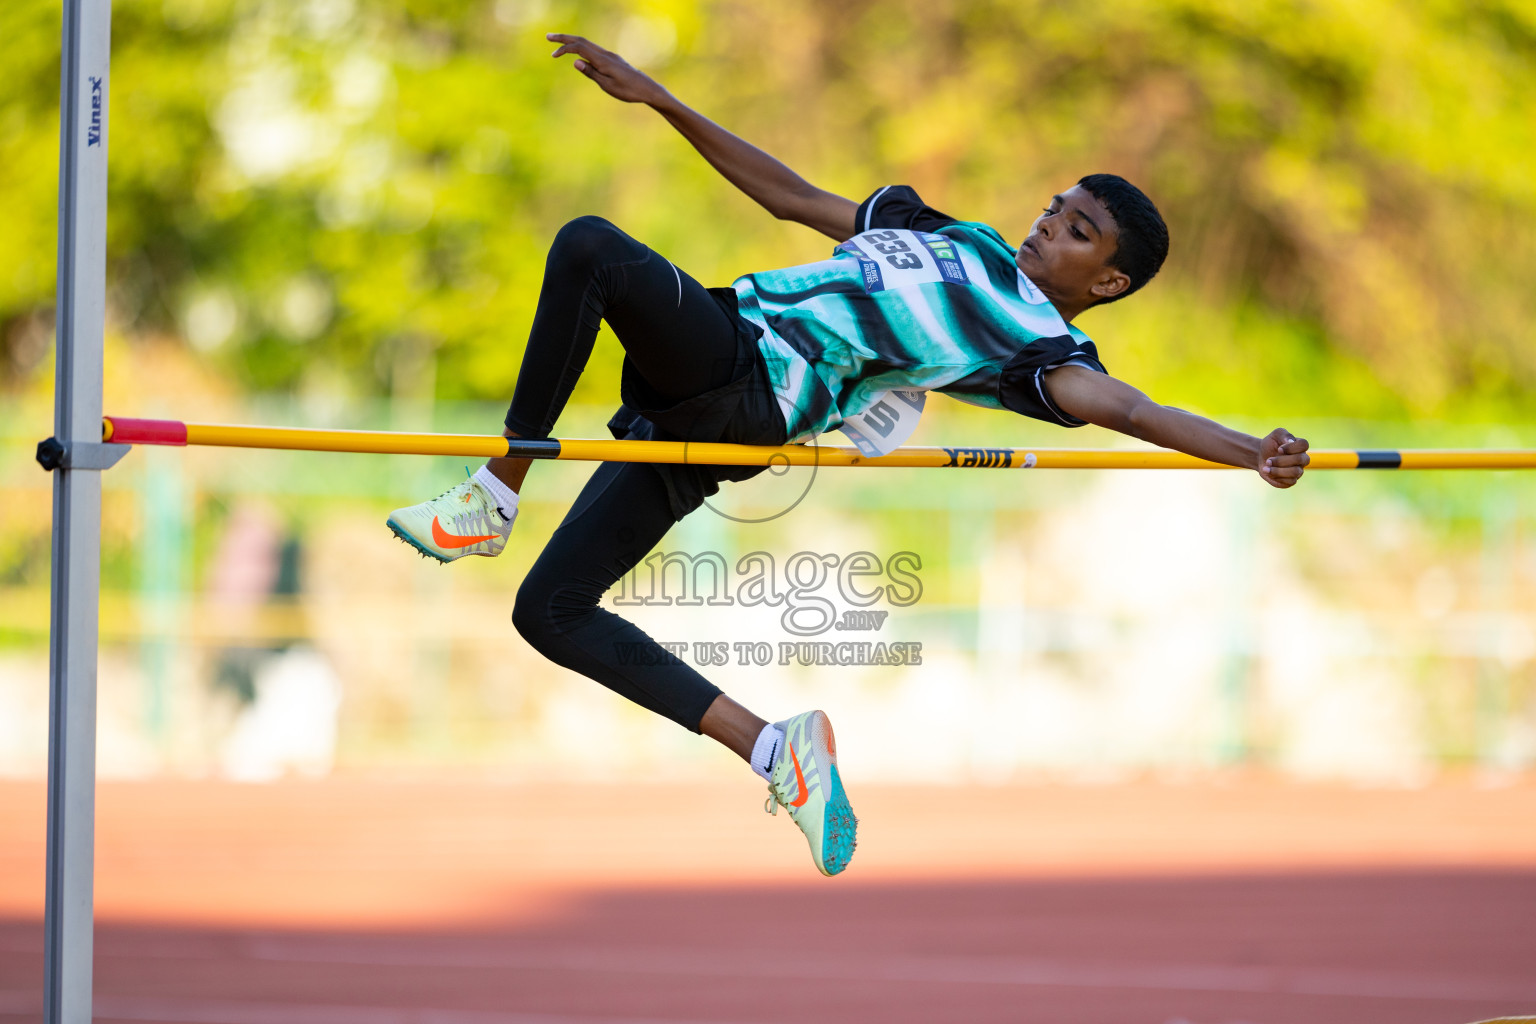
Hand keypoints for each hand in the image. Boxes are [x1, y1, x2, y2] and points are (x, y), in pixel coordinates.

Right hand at [547, 33, 666, 104]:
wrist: (648, 89)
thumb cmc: (629, 91)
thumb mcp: (608, 86)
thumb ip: (591, 73)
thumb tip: (575, 61)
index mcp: (603, 60)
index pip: (580, 48)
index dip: (565, 48)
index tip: (553, 55)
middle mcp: (606, 54)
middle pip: (582, 41)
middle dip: (564, 38)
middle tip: (548, 37)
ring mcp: (609, 56)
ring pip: (587, 44)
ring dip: (572, 42)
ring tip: (558, 44)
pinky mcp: (612, 60)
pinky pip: (593, 50)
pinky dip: (581, 48)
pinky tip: (576, 53)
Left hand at [1258, 427, 1309, 487]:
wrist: (1260, 456)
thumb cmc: (1270, 444)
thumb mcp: (1275, 435)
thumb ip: (1284, 434)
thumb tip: (1291, 440)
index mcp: (1300, 446)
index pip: (1304, 445)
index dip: (1291, 447)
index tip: (1279, 449)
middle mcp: (1302, 459)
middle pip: (1300, 459)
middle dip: (1281, 460)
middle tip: (1268, 460)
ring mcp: (1298, 470)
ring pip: (1295, 472)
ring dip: (1278, 470)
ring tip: (1266, 468)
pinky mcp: (1292, 481)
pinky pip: (1290, 481)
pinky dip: (1277, 477)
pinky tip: (1269, 473)